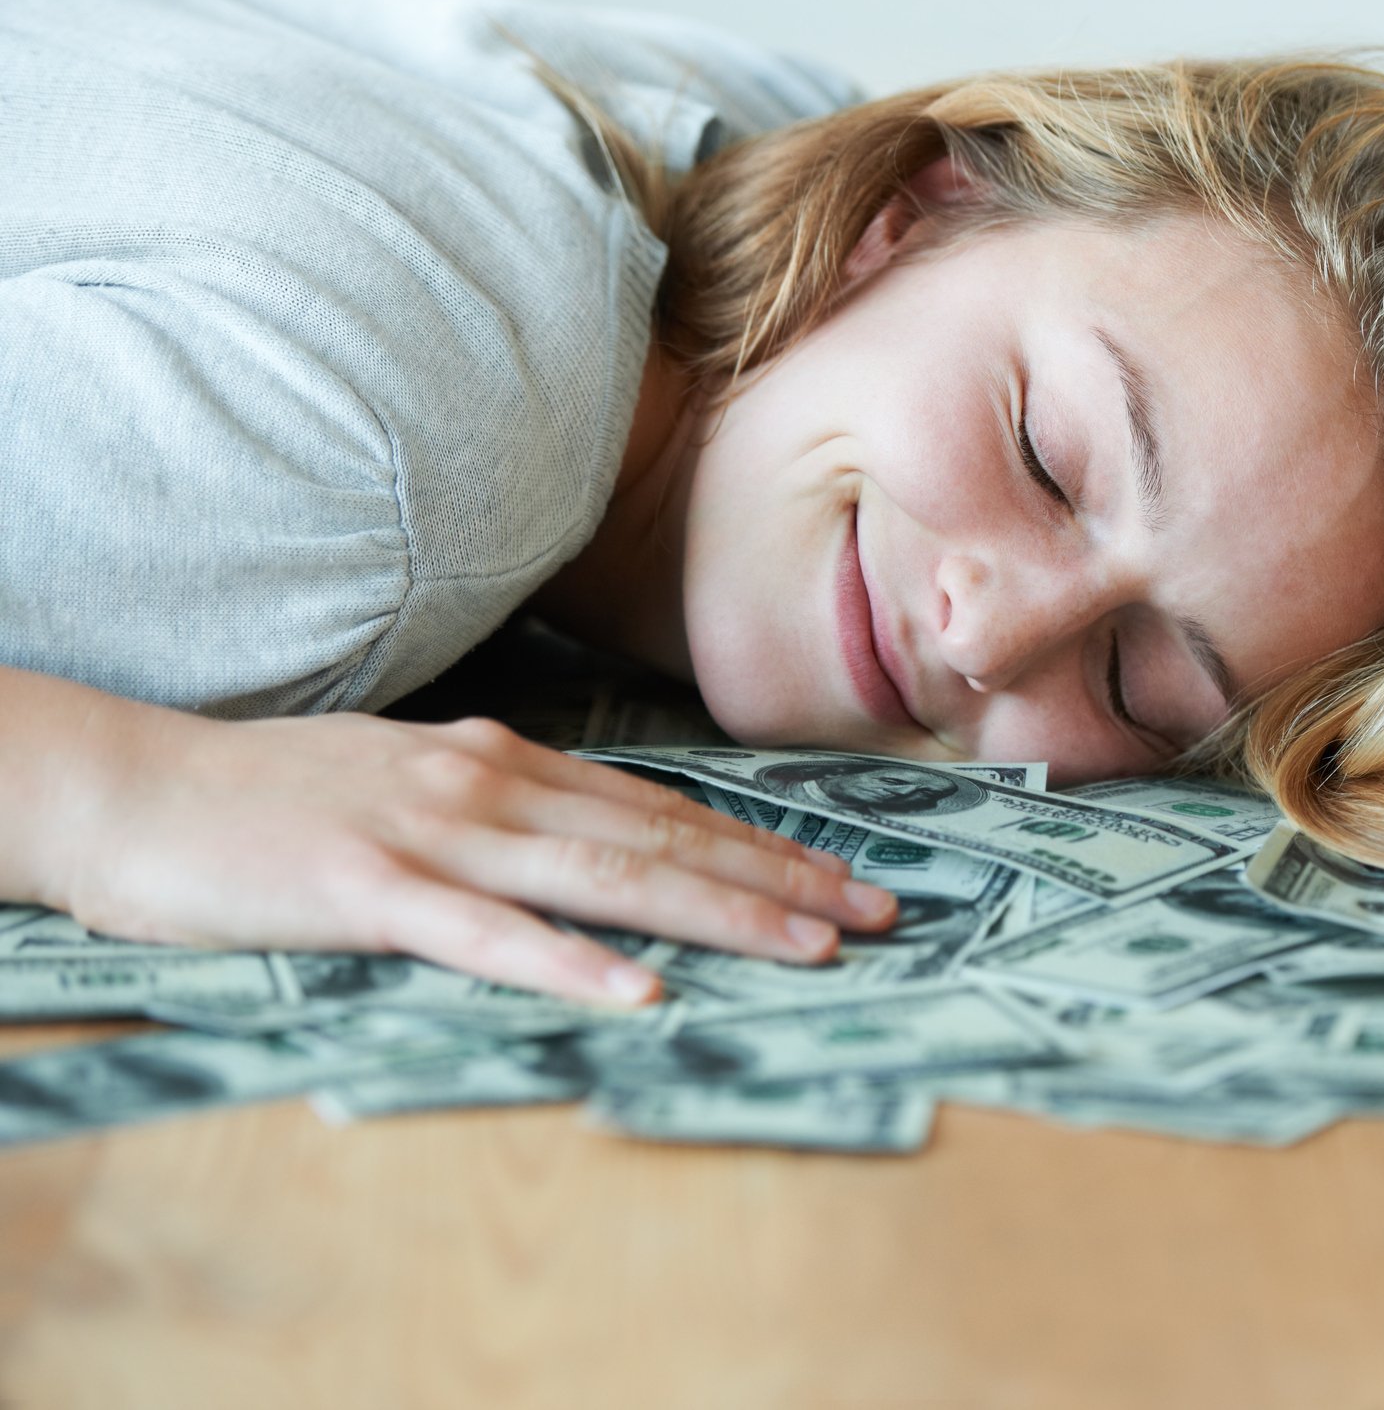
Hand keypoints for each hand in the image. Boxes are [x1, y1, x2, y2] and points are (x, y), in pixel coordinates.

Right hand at [45, 709, 896, 1006]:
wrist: (135, 786)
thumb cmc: (279, 797)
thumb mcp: (417, 783)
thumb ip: (508, 808)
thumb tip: (598, 839)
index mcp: (506, 763)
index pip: (663, 811)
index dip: (762, 846)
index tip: (845, 877)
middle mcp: (490, 786)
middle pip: (663, 839)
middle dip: (780, 878)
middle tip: (879, 913)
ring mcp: (432, 833)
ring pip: (604, 878)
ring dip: (718, 912)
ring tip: (811, 945)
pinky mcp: (367, 886)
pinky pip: (486, 932)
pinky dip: (569, 963)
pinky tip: (642, 990)